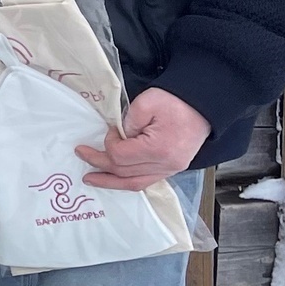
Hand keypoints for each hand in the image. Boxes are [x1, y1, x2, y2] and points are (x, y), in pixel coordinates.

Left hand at [75, 89, 211, 190]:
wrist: (203, 106)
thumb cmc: (176, 101)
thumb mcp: (146, 103)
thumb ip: (127, 123)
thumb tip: (117, 138)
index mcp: (159, 149)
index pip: (120, 155)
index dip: (108, 143)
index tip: (110, 130)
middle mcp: (166, 165)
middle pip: (124, 172)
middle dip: (100, 164)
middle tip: (81, 155)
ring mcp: (171, 169)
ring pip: (135, 183)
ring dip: (110, 181)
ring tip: (91, 179)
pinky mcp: (172, 168)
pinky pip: (146, 181)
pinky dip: (127, 181)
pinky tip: (114, 178)